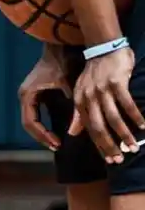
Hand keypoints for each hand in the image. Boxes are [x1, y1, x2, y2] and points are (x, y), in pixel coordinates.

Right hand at [18, 45, 71, 150]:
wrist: (58, 47)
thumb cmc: (61, 63)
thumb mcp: (67, 83)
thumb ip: (72, 103)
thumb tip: (76, 123)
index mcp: (28, 95)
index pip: (30, 122)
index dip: (43, 135)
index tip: (56, 143)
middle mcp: (25, 96)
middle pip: (28, 124)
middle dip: (41, 137)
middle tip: (56, 147)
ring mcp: (29, 96)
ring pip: (30, 121)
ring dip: (41, 132)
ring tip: (55, 142)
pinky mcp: (35, 95)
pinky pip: (35, 115)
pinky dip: (42, 125)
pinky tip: (53, 132)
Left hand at [71, 45, 144, 163]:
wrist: (103, 49)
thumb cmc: (94, 74)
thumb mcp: (81, 93)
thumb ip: (79, 115)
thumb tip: (72, 134)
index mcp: (80, 102)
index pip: (89, 130)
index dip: (99, 146)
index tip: (110, 160)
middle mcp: (89, 98)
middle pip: (100, 128)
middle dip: (110, 146)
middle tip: (122, 159)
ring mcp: (102, 91)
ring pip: (114, 118)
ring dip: (125, 134)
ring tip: (135, 146)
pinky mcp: (116, 83)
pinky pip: (127, 103)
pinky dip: (136, 116)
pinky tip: (144, 126)